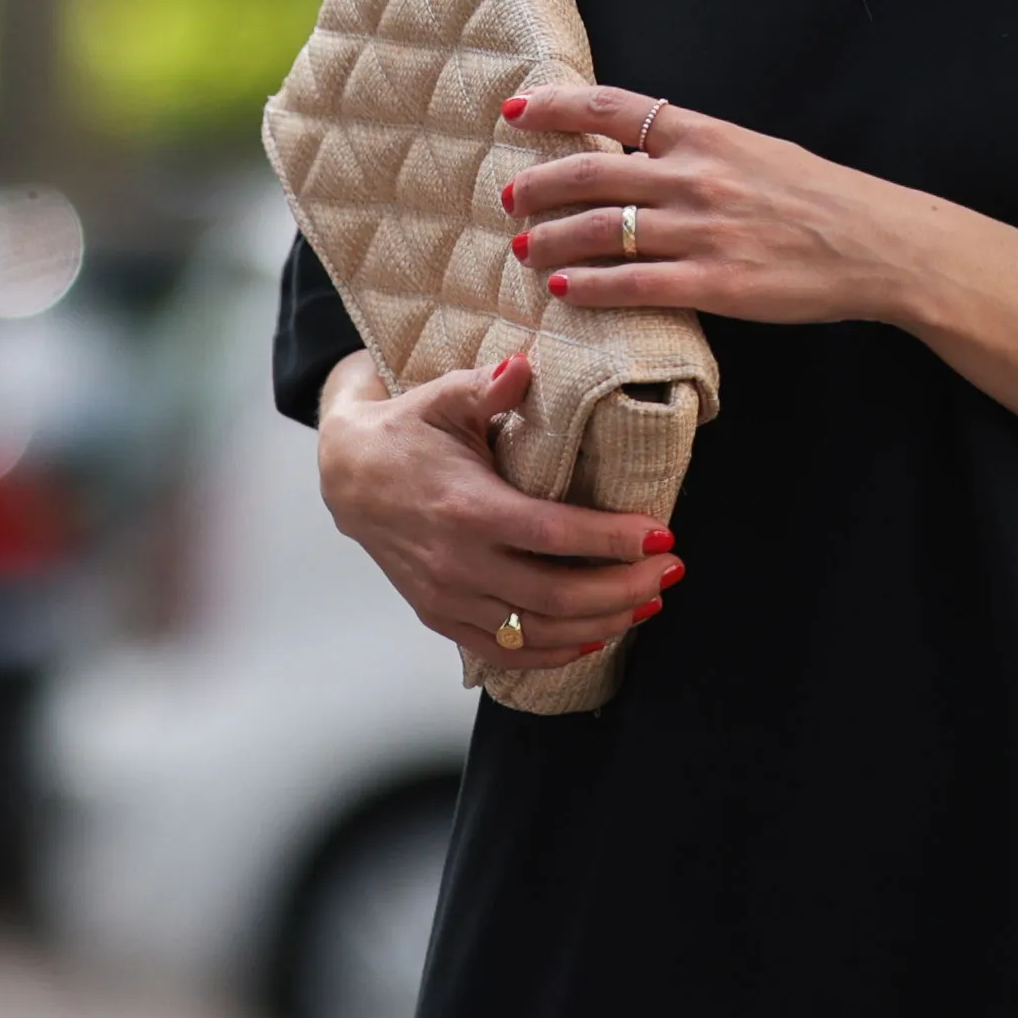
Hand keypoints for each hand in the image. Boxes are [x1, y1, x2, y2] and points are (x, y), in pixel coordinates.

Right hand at [315, 339, 680, 673]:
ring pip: (539, 632)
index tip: (662, 534)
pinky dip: (555, 653)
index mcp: (467, 508)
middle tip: (670, 572)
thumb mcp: (442, 399)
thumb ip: (487, 387)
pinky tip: (595, 637)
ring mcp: (448, 598)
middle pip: (558, 596)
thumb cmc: (407, 434)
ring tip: (648, 603)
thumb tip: (523, 365)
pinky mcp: (442, 618)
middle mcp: (458, 562)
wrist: (347, 477)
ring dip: (602, 623)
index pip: (554, 534)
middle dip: (625, 588)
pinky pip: (506, 652)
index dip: (613, 540)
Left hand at [495, 83, 910, 330]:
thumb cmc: (821, 197)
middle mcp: (695, 176)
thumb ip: (699, 149)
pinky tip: (565, 293)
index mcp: (705, 134)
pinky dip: (590, 288)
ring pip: (601, 231)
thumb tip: (641, 150)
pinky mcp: (715, 284)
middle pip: (589, 172)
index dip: (554, 106)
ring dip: (552, 240)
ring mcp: (703, 231)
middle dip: (537, 186)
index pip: (611, 107)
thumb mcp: (757, 151)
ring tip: (527, 251)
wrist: (878, 243)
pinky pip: (633, 284)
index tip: (515, 113)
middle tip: (510, 199)